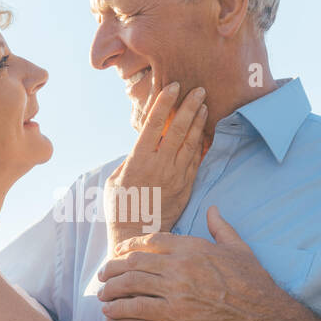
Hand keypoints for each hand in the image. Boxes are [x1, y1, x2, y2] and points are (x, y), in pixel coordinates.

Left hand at [97, 206, 286, 320]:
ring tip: (101, 293)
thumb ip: (220, 226)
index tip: (118, 252)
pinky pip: (138, 308)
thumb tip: (212, 209)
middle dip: (112, 267)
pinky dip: (119, 309)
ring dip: (110, 288)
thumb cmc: (253, 280)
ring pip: (130, 283)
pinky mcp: (174, 314)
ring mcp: (175, 289)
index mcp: (191, 246)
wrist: (262, 314)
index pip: (150, 241)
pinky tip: (109, 312)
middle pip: (133, 261)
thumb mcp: (238, 247)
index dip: (129, 246)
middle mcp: (179, 264)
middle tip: (101, 274)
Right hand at [106, 81, 206, 239]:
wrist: (137, 234)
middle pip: (178, 129)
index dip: (164, 103)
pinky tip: (205, 131)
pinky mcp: (186, 186)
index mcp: (138, 160)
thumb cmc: (120, 205)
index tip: (173, 86)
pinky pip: (196, 160)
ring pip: (191, 142)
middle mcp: (159, 165)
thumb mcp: (114, 178)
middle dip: (189, 106)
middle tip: (199, 89)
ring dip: (199, 121)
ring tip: (205, 105)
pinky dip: (201, 143)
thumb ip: (129, 159)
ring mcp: (176, 176)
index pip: (154, 124)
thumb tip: (141, 144)